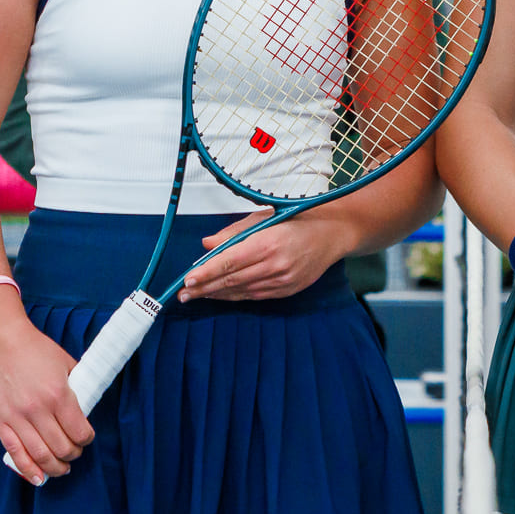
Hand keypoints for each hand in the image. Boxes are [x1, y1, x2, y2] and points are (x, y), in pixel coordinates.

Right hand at [0, 309, 92, 486]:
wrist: (1, 341)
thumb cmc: (35, 349)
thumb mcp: (66, 363)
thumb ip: (78, 386)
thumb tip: (88, 406)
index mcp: (58, 395)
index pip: (80, 431)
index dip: (87, 439)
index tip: (87, 437)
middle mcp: (38, 409)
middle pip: (62, 448)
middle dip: (73, 454)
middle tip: (75, 451)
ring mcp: (16, 418)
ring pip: (40, 456)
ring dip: (55, 467)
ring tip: (62, 468)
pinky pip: (15, 454)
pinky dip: (28, 470)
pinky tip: (38, 478)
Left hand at [180, 209, 344, 301]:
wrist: (331, 234)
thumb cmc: (298, 220)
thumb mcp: (264, 217)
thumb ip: (233, 232)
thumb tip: (207, 244)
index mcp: (268, 242)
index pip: (230, 261)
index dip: (207, 272)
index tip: (188, 279)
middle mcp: (275, 265)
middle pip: (232, 280)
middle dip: (204, 287)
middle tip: (183, 292)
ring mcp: (282, 280)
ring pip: (241, 291)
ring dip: (216, 294)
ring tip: (196, 295)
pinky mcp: (286, 290)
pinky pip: (254, 296)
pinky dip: (235, 296)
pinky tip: (220, 295)